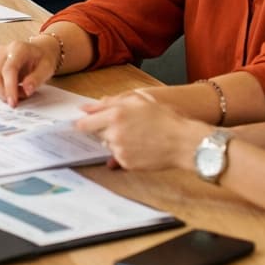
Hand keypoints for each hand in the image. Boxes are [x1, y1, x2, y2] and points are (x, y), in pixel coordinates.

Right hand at [0, 36, 58, 103]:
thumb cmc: (42, 59)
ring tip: (18, 94)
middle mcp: (3, 52)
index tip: (13, 103)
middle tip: (16, 102)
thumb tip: (27, 91)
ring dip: (1, 92)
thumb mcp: (47, 68)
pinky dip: (0, 90)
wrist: (38, 51)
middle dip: (2, 93)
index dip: (9, 87)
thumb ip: (36, 79)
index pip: (9, 69)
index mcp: (18, 49)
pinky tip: (13, 90)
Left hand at [74, 91, 205, 171]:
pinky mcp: (127, 164)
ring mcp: (120, 150)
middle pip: (97, 134)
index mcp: (115, 115)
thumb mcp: (139, 100)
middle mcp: (114, 134)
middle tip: (126, 126)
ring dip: (116, 141)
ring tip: (138, 136)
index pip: (84, 123)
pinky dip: (126, 152)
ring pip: (109, 145)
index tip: (80, 123)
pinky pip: (119, 157)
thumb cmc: (165, 117)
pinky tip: (142, 146)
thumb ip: (110, 102)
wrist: (184, 141)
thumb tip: (86, 107)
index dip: (82, 123)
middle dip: (105, 129)